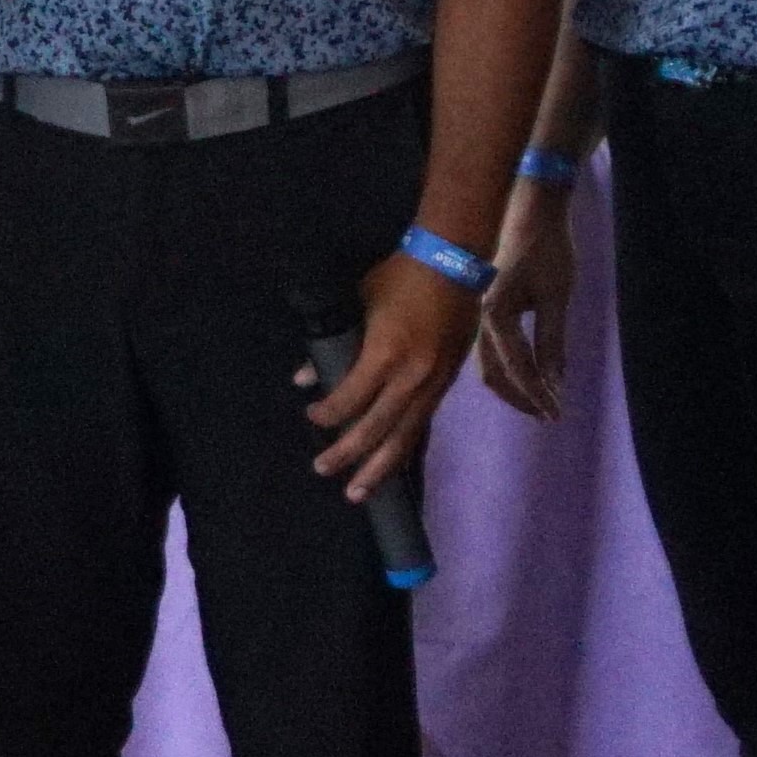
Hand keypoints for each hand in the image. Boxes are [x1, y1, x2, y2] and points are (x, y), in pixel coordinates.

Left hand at [303, 250, 480, 503]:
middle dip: (349, 456)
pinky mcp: (448, 383)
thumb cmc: (399, 277)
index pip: (351, 400)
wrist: (453, 263)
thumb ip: (330, 343)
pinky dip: (405, 446)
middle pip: (377, 429)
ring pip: (405, 436)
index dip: (329, 416)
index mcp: (386, 355)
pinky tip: (392, 466)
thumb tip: (303, 378)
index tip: (312, 420)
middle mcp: (412, 377)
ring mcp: (434, 383)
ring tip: (360, 493)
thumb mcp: (357, 304)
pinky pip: (423, 424)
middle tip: (324, 473)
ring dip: (380, 467)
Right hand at [477, 176, 577, 419]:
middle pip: (492, 372)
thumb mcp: (557, 295)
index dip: (536, 394)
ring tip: (537, 398)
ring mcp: (474, 312)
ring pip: (486, 362)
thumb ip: (552, 340)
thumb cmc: (546, 244)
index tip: (556, 414)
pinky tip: (519, 371)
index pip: (517, 367)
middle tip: (547, 413)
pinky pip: (486, 346)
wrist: (525, 202)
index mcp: (494, 315)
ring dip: (511, 384)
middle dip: (520, 396)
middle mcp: (476, 319)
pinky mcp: (479, 305)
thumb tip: (555, 381)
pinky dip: (504, 365)